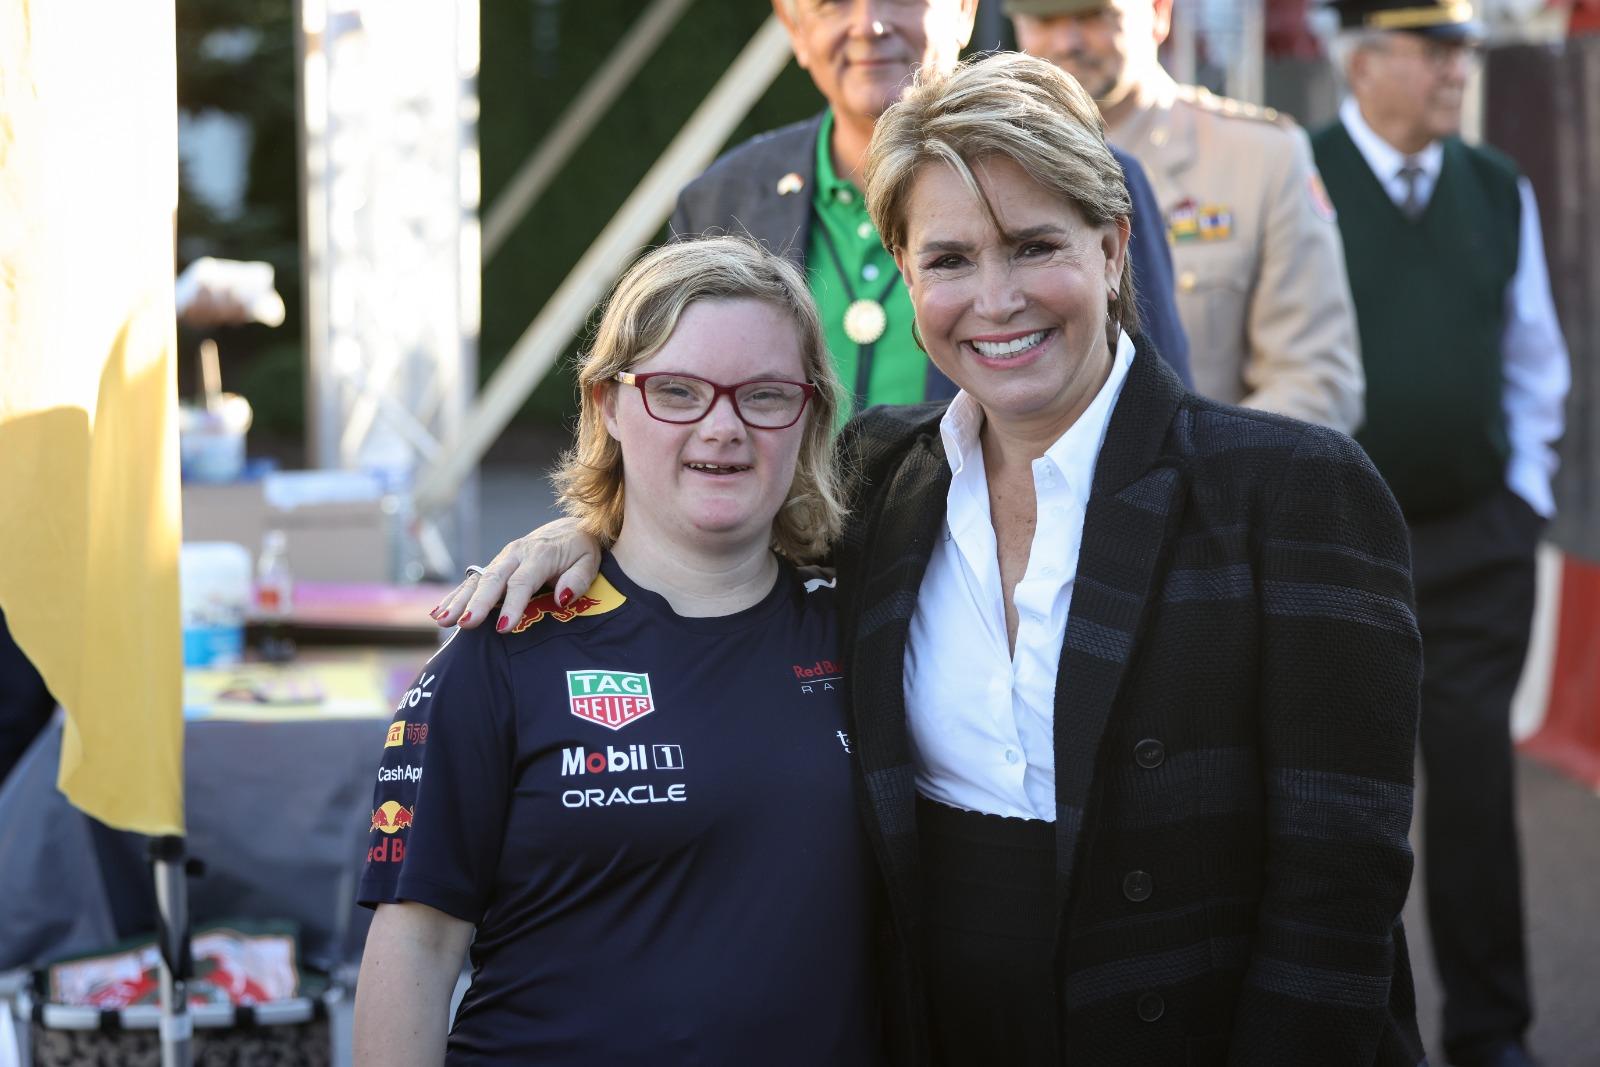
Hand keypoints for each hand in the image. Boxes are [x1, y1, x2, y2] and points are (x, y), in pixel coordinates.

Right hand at [431, 517, 601, 631]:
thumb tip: (562, 598)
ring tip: (442, 621)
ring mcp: (502, 559)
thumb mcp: (590, 561)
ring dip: (459, 601)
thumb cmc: (581, 550)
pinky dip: (455, 597)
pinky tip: (439, 613)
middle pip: (494, 580)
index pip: (523, 581)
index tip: (504, 627)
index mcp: (540, 554)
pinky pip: (472, 581)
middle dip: (478, 603)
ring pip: (477, 580)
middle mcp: (516, 554)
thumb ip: (578, 579)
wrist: (569, 528)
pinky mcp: (495, 566)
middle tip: (465, 624)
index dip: (512, 604)